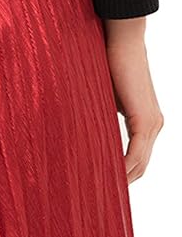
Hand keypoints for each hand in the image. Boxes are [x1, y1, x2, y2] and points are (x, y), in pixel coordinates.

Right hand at [103, 16, 163, 184]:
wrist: (122, 40)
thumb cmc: (109, 63)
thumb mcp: (104, 100)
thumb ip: (101, 120)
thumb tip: (82, 136)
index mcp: (146, 122)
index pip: (137, 159)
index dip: (121, 175)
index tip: (101, 185)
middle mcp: (155, 125)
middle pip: (140, 167)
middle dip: (121, 183)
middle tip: (97, 196)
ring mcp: (153, 124)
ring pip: (139, 164)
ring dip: (121, 180)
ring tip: (99, 192)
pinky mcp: (146, 121)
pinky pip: (136, 155)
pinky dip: (123, 169)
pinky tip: (109, 179)